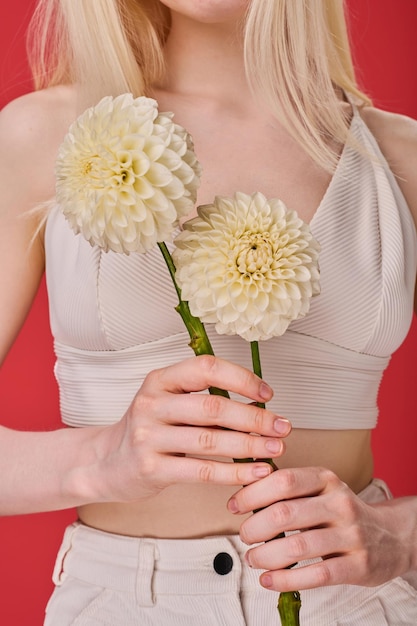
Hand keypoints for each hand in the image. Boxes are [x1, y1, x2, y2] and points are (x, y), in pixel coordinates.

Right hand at [95, 355, 290, 502]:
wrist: (107, 463)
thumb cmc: (149, 429)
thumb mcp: (167, 402)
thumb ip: (203, 397)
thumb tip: (259, 404)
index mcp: (160, 380)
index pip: (205, 368)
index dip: (241, 378)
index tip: (267, 394)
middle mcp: (151, 403)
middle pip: (212, 407)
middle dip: (254, 418)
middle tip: (282, 426)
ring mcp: (148, 436)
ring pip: (210, 440)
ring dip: (250, 445)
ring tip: (275, 448)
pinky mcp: (151, 469)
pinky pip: (202, 471)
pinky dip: (234, 472)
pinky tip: (256, 472)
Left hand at [227, 466, 415, 590]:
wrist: (392, 537)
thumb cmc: (343, 512)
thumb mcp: (321, 489)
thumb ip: (289, 490)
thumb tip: (243, 496)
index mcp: (326, 479)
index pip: (284, 480)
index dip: (253, 493)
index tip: (235, 505)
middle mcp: (340, 504)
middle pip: (285, 513)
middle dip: (254, 527)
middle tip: (244, 536)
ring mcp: (351, 535)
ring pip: (297, 547)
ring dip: (266, 555)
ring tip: (253, 558)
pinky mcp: (358, 566)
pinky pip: (316, 575)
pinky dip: (285, 579)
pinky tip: (269, 579)